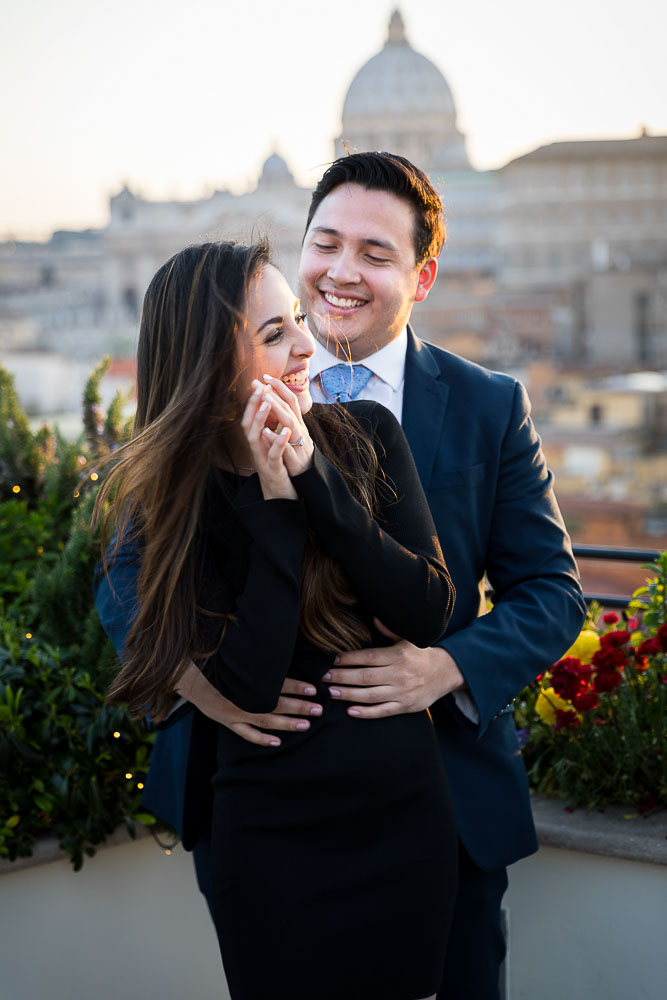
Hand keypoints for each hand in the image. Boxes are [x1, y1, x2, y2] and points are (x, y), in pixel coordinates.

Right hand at [176, 665, 321, 746]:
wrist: (184, 672)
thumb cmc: (211, 658)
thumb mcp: (234, 652)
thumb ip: (256, 652)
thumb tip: (277, 639)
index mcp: (245, 680)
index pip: (276, 684)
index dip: (296, 686)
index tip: (314, 688)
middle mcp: (242, 698)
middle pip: (275, 704)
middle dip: (299, 707)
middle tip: (319, 709)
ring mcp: (234, 712)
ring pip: (265, 721)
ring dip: (287, 724)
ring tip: (306, 724)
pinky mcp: (226, 720)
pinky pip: (246, 733)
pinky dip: (262, 739)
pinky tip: (278, 742)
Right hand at [241, 384, 297, 499]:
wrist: (278, 494)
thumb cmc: (275, 467)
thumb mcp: (270, 445)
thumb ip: (269, 429)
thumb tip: (269, 407)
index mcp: (257, 441)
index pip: (250, 417)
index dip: (253, 400)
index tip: (258, 383)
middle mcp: (256, 448)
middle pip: (248, 423)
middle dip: (253, 404)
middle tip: (259, 387)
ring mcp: (262, 458)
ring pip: (256, 437)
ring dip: (261, 419)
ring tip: (267, 403)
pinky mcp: (273, 469)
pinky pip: (274, 455)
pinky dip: (278, 442)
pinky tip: (285, 431)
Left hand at [258, 374, 313, 476]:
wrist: (308, 477)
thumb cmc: (298, 453)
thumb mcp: (294, 433)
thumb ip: (286, 418)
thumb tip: (274, 400)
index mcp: (299, 424)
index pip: (291, 400)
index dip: (279, 387)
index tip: (265, 376)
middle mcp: (300, 430)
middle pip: (290, 408)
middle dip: (275, 394)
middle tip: (260, 382)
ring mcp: (299, 444)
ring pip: (290, 424)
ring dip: (277, 410)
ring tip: (265, 398)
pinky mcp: (295, 460)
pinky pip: (286, 447)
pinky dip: (276, 438)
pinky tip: (265, 431)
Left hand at [322, 618, 465, 718]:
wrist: (446, 673)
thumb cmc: (421, 654)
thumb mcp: (408, 638)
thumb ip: (389, 629)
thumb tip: (374, 618)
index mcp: (397, 655)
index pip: (368, 657)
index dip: (349, 658)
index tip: (333, 659)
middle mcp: (399, 674)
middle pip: (365, 677)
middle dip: (342, 677)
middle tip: (324, 677)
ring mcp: (402, 692)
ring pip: (371, 695)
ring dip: (349, 695)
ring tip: (331, 693)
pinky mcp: (406, 707)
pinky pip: (383, 712)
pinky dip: (366, 713)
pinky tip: (350, 711)